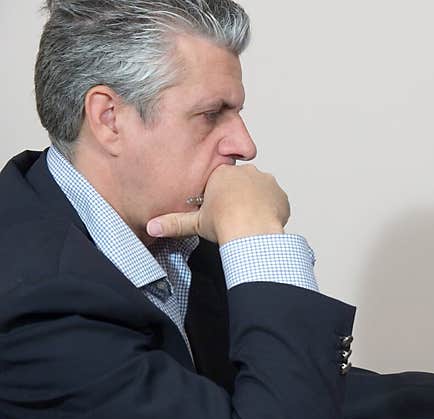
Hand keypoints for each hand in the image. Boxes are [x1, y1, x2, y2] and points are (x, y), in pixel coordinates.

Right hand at [145, 164, 288, 243]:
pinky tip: (263, 222)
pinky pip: (276, 201)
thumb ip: (173, 223)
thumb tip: (152, 226)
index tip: (220, 211)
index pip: (221, 183)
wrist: (252, 230)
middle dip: (238, 199)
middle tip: (235, 217)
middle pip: (241, 185)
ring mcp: (265, 181)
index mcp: (223, 174)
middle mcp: (245, 173)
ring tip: (250, 221)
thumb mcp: (195, 223)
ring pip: (260, 191)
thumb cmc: (224, 223)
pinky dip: (272, 211)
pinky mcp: (280, 194)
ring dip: (256, 203)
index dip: (220, 198)